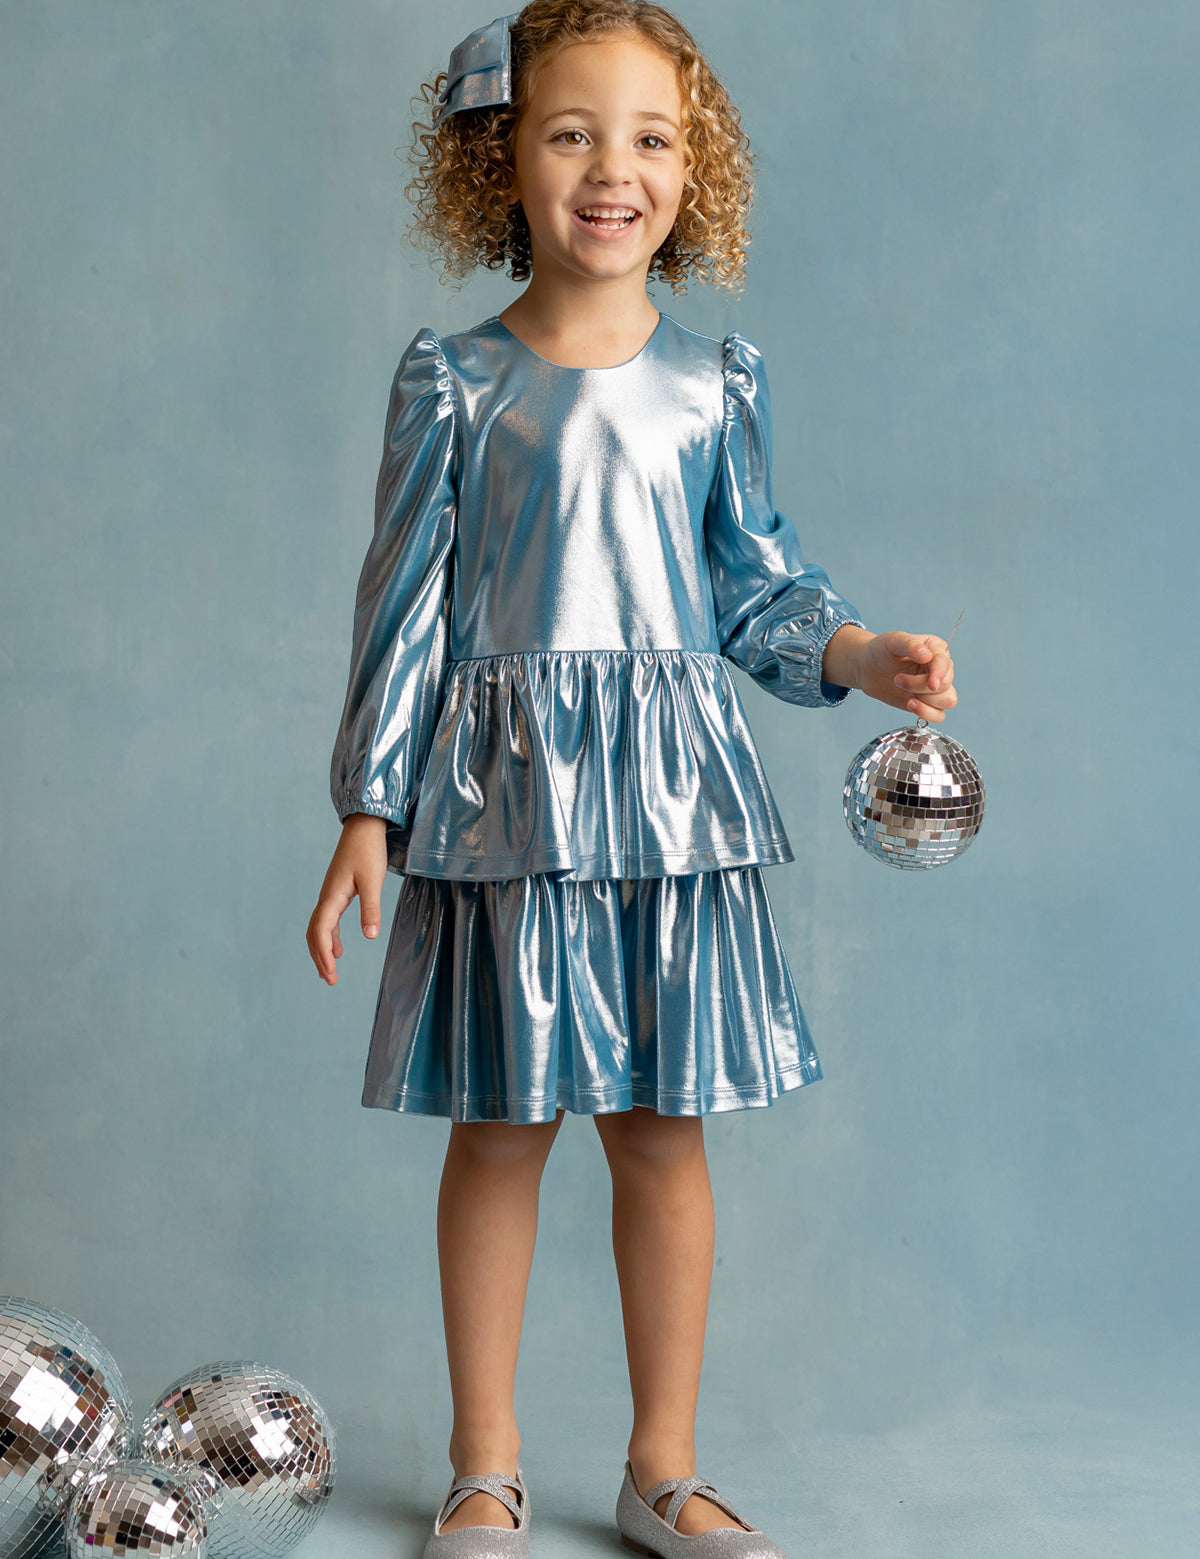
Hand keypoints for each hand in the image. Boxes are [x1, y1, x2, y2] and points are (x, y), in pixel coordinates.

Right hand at [306, 814, 388, 984]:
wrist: (364, 826)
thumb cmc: (368, 851)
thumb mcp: (373, 881)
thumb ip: (371, 908)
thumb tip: (370, 936)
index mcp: (332, 896)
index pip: (321, 930)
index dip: (323, 954)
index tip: (331, 973)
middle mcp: (326, 897)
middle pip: (315, 933)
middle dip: (319, 957)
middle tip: (329, 980)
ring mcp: (330, 894)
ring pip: (318, 928)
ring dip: (322, 949)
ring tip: (330, 970)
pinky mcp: (337, 891)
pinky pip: (327, 919)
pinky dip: (329, 937)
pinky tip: (338, 948)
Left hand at [825, 626, 957, 721]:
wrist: (868, 668)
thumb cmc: (881, 650)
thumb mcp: (892, 641)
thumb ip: (910, 644)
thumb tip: (927, 656)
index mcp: (936, 648)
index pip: (945, 663)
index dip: (939, 674)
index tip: (931, 683)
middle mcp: (940, 667)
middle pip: (945, 684)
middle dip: (921, 686)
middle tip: (897, 679)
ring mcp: (935, 687)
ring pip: (948, 700)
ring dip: (926, 701)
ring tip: (906, 695)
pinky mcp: (928, 703)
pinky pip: (939, 715)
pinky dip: (927, 713)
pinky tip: (910, 704)